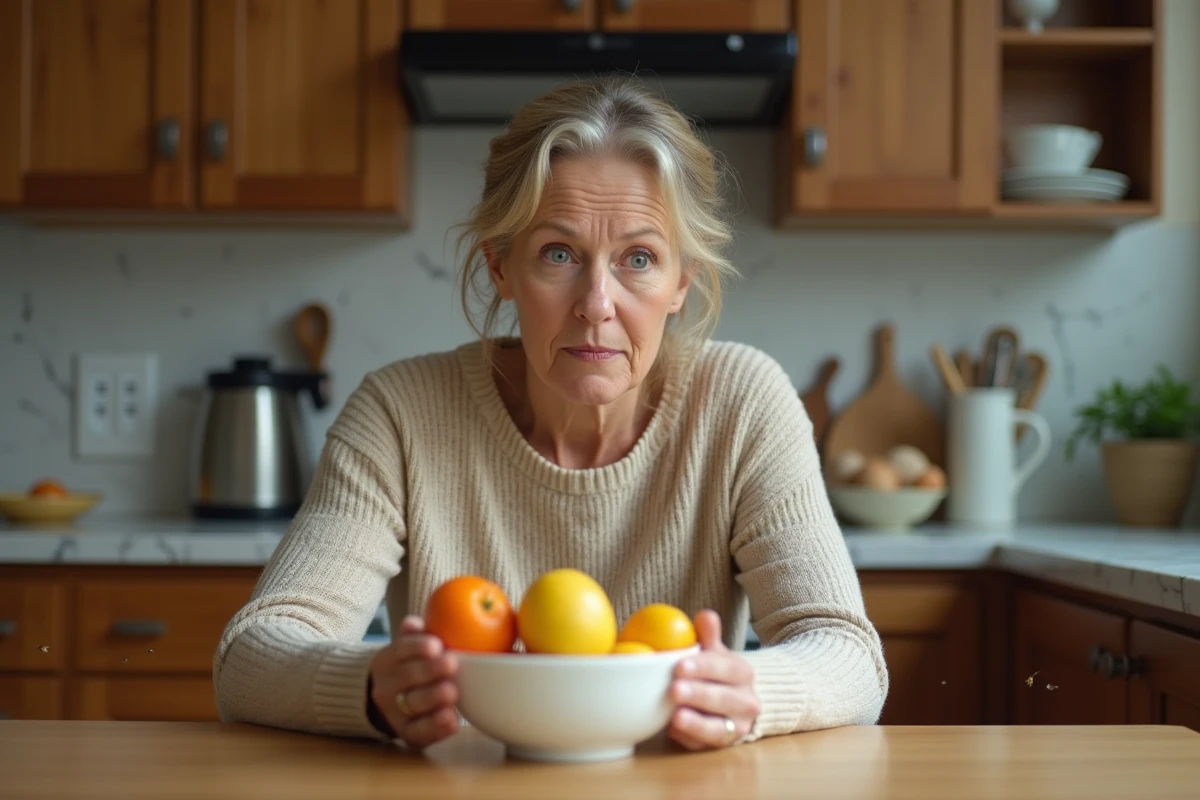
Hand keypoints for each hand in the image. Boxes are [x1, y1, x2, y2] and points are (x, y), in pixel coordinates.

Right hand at [368, 615, 459, 749]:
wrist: (389, 703)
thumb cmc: (409, 667)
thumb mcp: (406, 648)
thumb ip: (412, 635)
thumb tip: (413, 623)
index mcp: (386, 660)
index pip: (400, 649)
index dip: (417, 646)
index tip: (436, 644)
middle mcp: (385, 687)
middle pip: (407, 676)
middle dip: (430, 670)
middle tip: (452, 664)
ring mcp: (394, 712)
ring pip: (413, 704)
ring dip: (434, 698)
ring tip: (452, 692)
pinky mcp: (407, 734)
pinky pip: (419, 733)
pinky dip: (436, 727)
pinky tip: (452, 719)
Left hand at [667, 609, 759, 749]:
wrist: (739, 702)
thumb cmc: (718, 673)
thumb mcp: (716, 652)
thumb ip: (709, 634)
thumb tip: (705, 615)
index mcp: (743, 673)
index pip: (726, 668)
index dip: (704, 667)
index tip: (681, 664)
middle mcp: (746, 702)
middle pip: (723, 699)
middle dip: (698, 695)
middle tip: (674, 689)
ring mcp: (736, 727)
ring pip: (718, 728)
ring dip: (696, 723)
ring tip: (675, 716)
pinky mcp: (722, 746)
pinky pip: (705, 745)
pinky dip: (689, 738)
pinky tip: (672, 730)